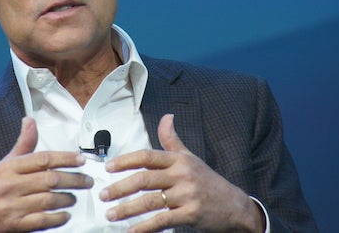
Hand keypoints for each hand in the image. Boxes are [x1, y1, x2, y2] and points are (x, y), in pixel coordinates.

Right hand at [0, 117, 93, 231]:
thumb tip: (29, 121)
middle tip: (86, 181)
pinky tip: (65, 214)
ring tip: (74, 197)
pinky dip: (58, 217)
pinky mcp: (15, 225)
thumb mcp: (4, 164)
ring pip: (48, 199)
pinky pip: (42, 220)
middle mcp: (9, 185)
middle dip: (74, 179)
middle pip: (50, 179)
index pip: (43, 158)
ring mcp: (12, 206)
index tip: (80, 160)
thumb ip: (23, 145)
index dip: (66, 158)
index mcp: (8, 167)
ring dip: (67, 199)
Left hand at [99, 114, 263, 232]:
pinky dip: (144, 227)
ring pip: (150, 201)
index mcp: (178, 160)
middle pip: (144, 179)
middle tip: (103, 195)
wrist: (235, 206)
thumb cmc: (208, 181)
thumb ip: (172, 140)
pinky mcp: (190, 214)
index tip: (108, 167)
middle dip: (120, 188)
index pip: (147, 156)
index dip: (125, 161)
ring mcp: (186, 195)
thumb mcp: (190, 157)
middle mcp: (182, 175)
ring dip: (127, 209)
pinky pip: (162, 220)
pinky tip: (131, 231)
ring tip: (111, 214)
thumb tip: (166, 117)